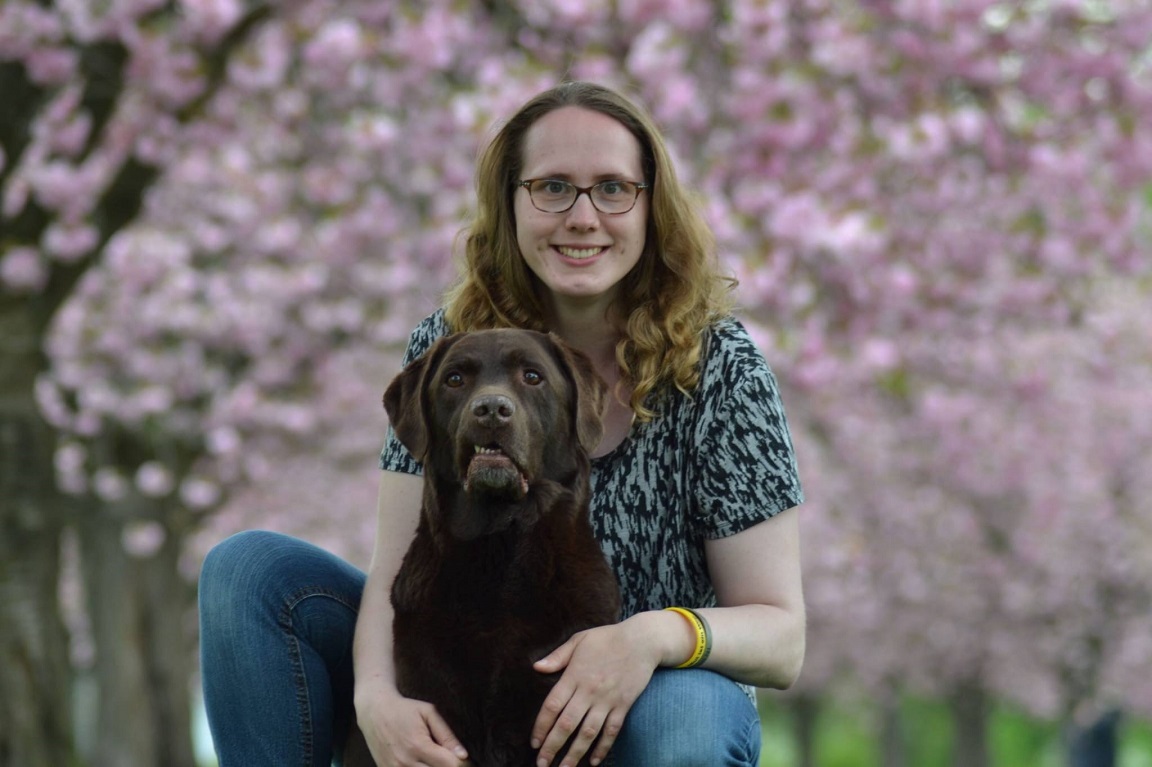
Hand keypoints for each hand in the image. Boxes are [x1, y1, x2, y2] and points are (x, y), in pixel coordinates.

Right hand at [355, 686, 470, 766]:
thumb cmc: (404, 710)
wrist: (374, 711)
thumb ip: (447, 735)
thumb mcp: (428, 713)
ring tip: (433, 759)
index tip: (462, 759)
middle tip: (447, 758)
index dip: (460, 764)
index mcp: (419, 745)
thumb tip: (463, 755)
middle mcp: (406, 762)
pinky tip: (421, 762)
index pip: (448, 765)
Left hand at [529, 620, 660, 766]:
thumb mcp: (579, 640)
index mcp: (574, 675)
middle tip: (542, 764)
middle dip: (552, 747)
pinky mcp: (623, 705)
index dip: (541, 727)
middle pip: (567, 724)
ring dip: (575, 753)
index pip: (552, 706)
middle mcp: (589, 691)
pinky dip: (603, 748)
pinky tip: (594, 762)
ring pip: (588, 732)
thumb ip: (558, 656)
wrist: (641, 640)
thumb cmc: (607, 638)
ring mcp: (607, 700)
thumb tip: (536, 667)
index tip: (534, 743)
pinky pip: (612, 731)